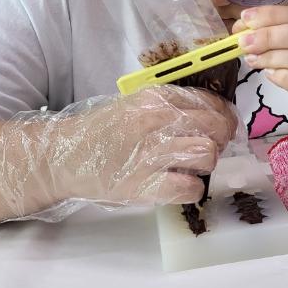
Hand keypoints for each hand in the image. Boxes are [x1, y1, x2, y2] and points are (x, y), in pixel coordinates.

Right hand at [0, 86, 241, 219]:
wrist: (64, 156)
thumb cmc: (103, 131)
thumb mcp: (134, 105)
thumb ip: (169, 106)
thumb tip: (213, 114)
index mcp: (154, 98)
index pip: (208, 100)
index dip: (224, 114)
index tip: (222, 124)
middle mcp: (155, 122)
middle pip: (216, 126)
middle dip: (221, 138)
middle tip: (211, 146)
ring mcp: (150, 154)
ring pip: (207, 154)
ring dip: (206, 163)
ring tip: (191, 166)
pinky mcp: (145, 186)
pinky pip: (191, 188)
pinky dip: (192, 189)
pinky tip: (180, 185)